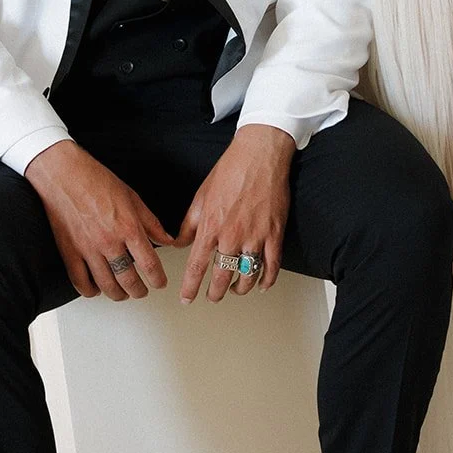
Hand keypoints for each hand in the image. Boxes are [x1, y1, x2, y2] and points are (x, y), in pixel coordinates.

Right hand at [25, 140, 171, 300]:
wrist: (64, 174)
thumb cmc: (96, 180)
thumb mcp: (132, 197)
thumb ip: (150, 222)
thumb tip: (166, 239)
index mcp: (128, 227)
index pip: (149, 264)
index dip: (158, 278)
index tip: (160, 282)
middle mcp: (109, 242)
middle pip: (129, 280)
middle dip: (140, 290)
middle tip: (143, 291)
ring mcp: (88, 250)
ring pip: (106, 286)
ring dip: (118, 294)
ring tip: (123, 293)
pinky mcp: (69, 252)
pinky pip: (80, 282)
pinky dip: (90, 291)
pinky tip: (96, 289)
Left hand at [176, 124, 294, 302]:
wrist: (259, 154)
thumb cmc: (231, 169)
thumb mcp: (201, 195)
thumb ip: (189, 223)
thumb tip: (179, 242)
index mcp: (210, 226)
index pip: (196, 266)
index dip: (190, 287)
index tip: (186, 298)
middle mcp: (231, 236)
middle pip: (221, 277)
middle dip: (214, 293)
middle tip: (211, 296)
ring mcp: (255, 237)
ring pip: (246, 276)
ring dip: (239, 288)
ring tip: (234, 289)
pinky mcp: (274, 234)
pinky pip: (271, 267)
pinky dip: (266, 280)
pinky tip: (261, 284)